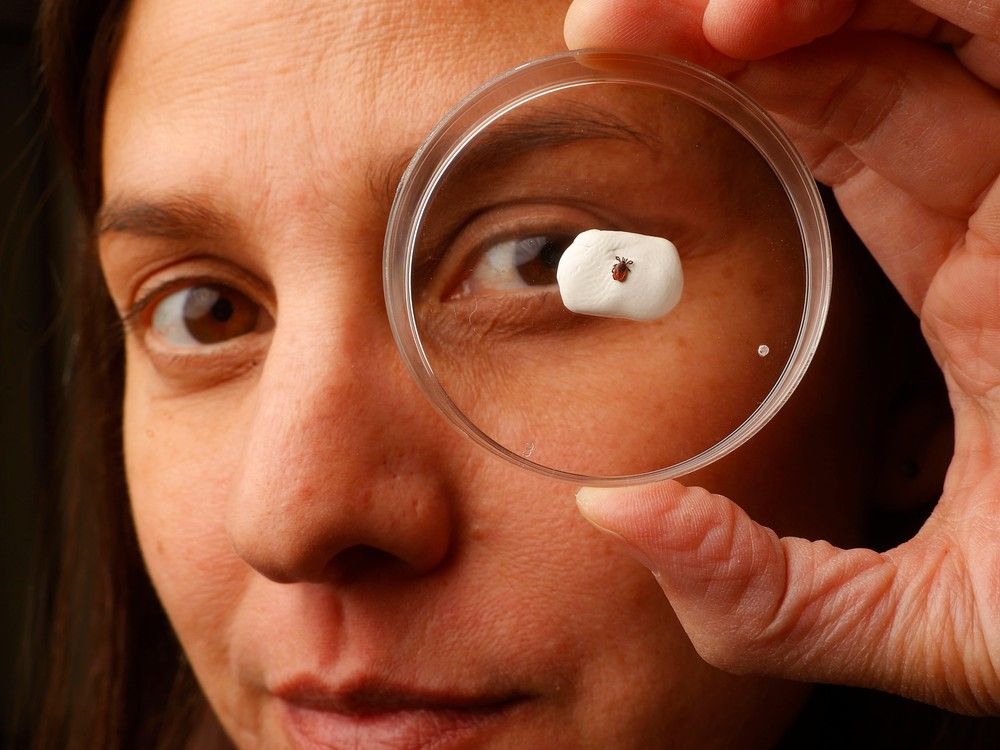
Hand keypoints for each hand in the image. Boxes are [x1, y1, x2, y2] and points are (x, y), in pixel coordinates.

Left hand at [566, 0, 999, 713]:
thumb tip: (614, 515)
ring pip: (920, 10)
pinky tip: (747, 18)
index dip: (730, 100)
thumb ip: (759, 589)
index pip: (839, 140)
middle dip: (720, 25)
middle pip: (858, 53)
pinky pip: (995, 7)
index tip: (611, 90)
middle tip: (603, 30)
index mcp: (972, 282)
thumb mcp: (923, 622)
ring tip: (665, 18)